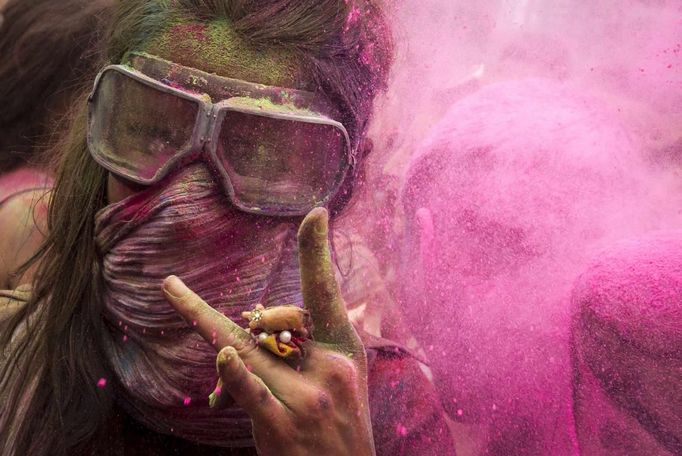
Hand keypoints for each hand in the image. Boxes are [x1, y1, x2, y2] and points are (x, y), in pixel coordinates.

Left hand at [162, 207, 374, 455]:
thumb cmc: (342, 424)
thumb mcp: (345, 379)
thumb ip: (315, 345)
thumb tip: (270, 317)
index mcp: (344, 352)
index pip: (327, 293)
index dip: (318, 252)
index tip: (315, 214)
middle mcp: (328, 370)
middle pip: (274, 323)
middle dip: (253, 321)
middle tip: (223, 322)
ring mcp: (304, 399)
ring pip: (248, 350)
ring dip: (209, 324)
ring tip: (172, 290)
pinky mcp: (280, 428)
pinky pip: (253, 393)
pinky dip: (237, 377)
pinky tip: (224, 357)